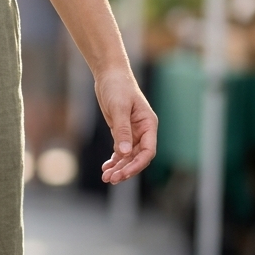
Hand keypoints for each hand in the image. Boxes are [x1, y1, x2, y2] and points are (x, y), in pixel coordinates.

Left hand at [95, 65, 157, 183]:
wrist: (109, 75)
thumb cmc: (118, 87)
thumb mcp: (119, 108)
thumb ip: (122, 131)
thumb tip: (124, 153)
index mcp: (149, 125)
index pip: (148, 151)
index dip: (137, 165)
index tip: (124, 173)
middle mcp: (143, 131)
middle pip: (137, 157)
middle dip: (125, 169)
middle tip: (111, 179)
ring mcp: (132, 132)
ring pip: (127, 156)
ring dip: (118, 167)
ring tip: (106, 177)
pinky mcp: (121, 132)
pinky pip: (120, 151)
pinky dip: (114, 160)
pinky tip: (106, 168)